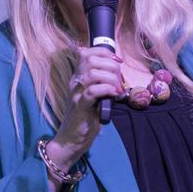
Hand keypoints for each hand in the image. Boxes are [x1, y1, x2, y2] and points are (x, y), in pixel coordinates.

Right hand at [46, 46, 123, 169]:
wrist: (72, 139)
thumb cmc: (86, 118)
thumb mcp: (94, 96)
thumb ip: (101, 83)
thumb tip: (118, 74)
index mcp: (78, 77)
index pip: (87, 53)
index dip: (105, 53)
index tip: (118, 62)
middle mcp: (75, 82)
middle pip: (90, 59)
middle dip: (111, 66)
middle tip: (120, 80)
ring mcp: (76, 93)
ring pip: (92, 73)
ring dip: (110, 78)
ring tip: (118, 89)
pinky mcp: (80, 107)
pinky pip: (92, 91)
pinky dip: (106, 89)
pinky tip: (114, 95)